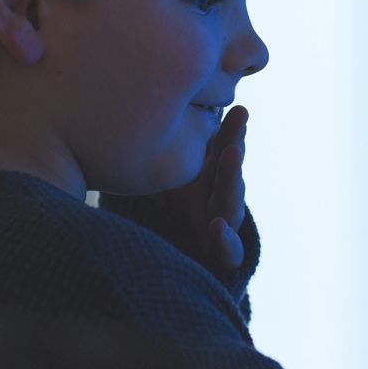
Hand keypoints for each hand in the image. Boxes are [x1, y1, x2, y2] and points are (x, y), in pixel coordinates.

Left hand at [148, 104, 248, 276]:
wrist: (163, 263)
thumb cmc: (164, 214)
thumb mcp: (158, 180)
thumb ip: (156, 154)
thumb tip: (128, 106)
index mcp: (208, 179)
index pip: (221, 149)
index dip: (230, 129)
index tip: (236, 107)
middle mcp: (219, 199)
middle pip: (229, 167)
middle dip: (234, 139)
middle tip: (239, 114)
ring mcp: (223, 226)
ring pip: (234, 203)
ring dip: (233, 177)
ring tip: (232, 154)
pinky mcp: (221, 257)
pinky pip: (231, 252)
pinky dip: (227, 241)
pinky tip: (217, 228)